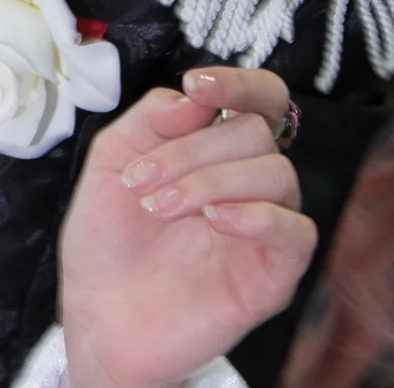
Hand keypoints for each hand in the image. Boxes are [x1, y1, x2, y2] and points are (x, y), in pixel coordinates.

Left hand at [59, 68, 316, 387]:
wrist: (97, 312)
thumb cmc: (107, 236)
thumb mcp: (113, 158)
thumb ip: (152, 117)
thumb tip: (194, 98)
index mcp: (216, 147)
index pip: (260, 99)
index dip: (240, 82)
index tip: (197, 85)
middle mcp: (247, 180)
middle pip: (256, 132)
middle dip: (194, 149)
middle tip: (144, 182)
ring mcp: (264, 227)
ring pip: (277, 174)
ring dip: (211, 181)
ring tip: (160, 208)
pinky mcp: (273, 275)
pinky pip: (297, 232)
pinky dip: (257, 216)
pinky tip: (213, 220)